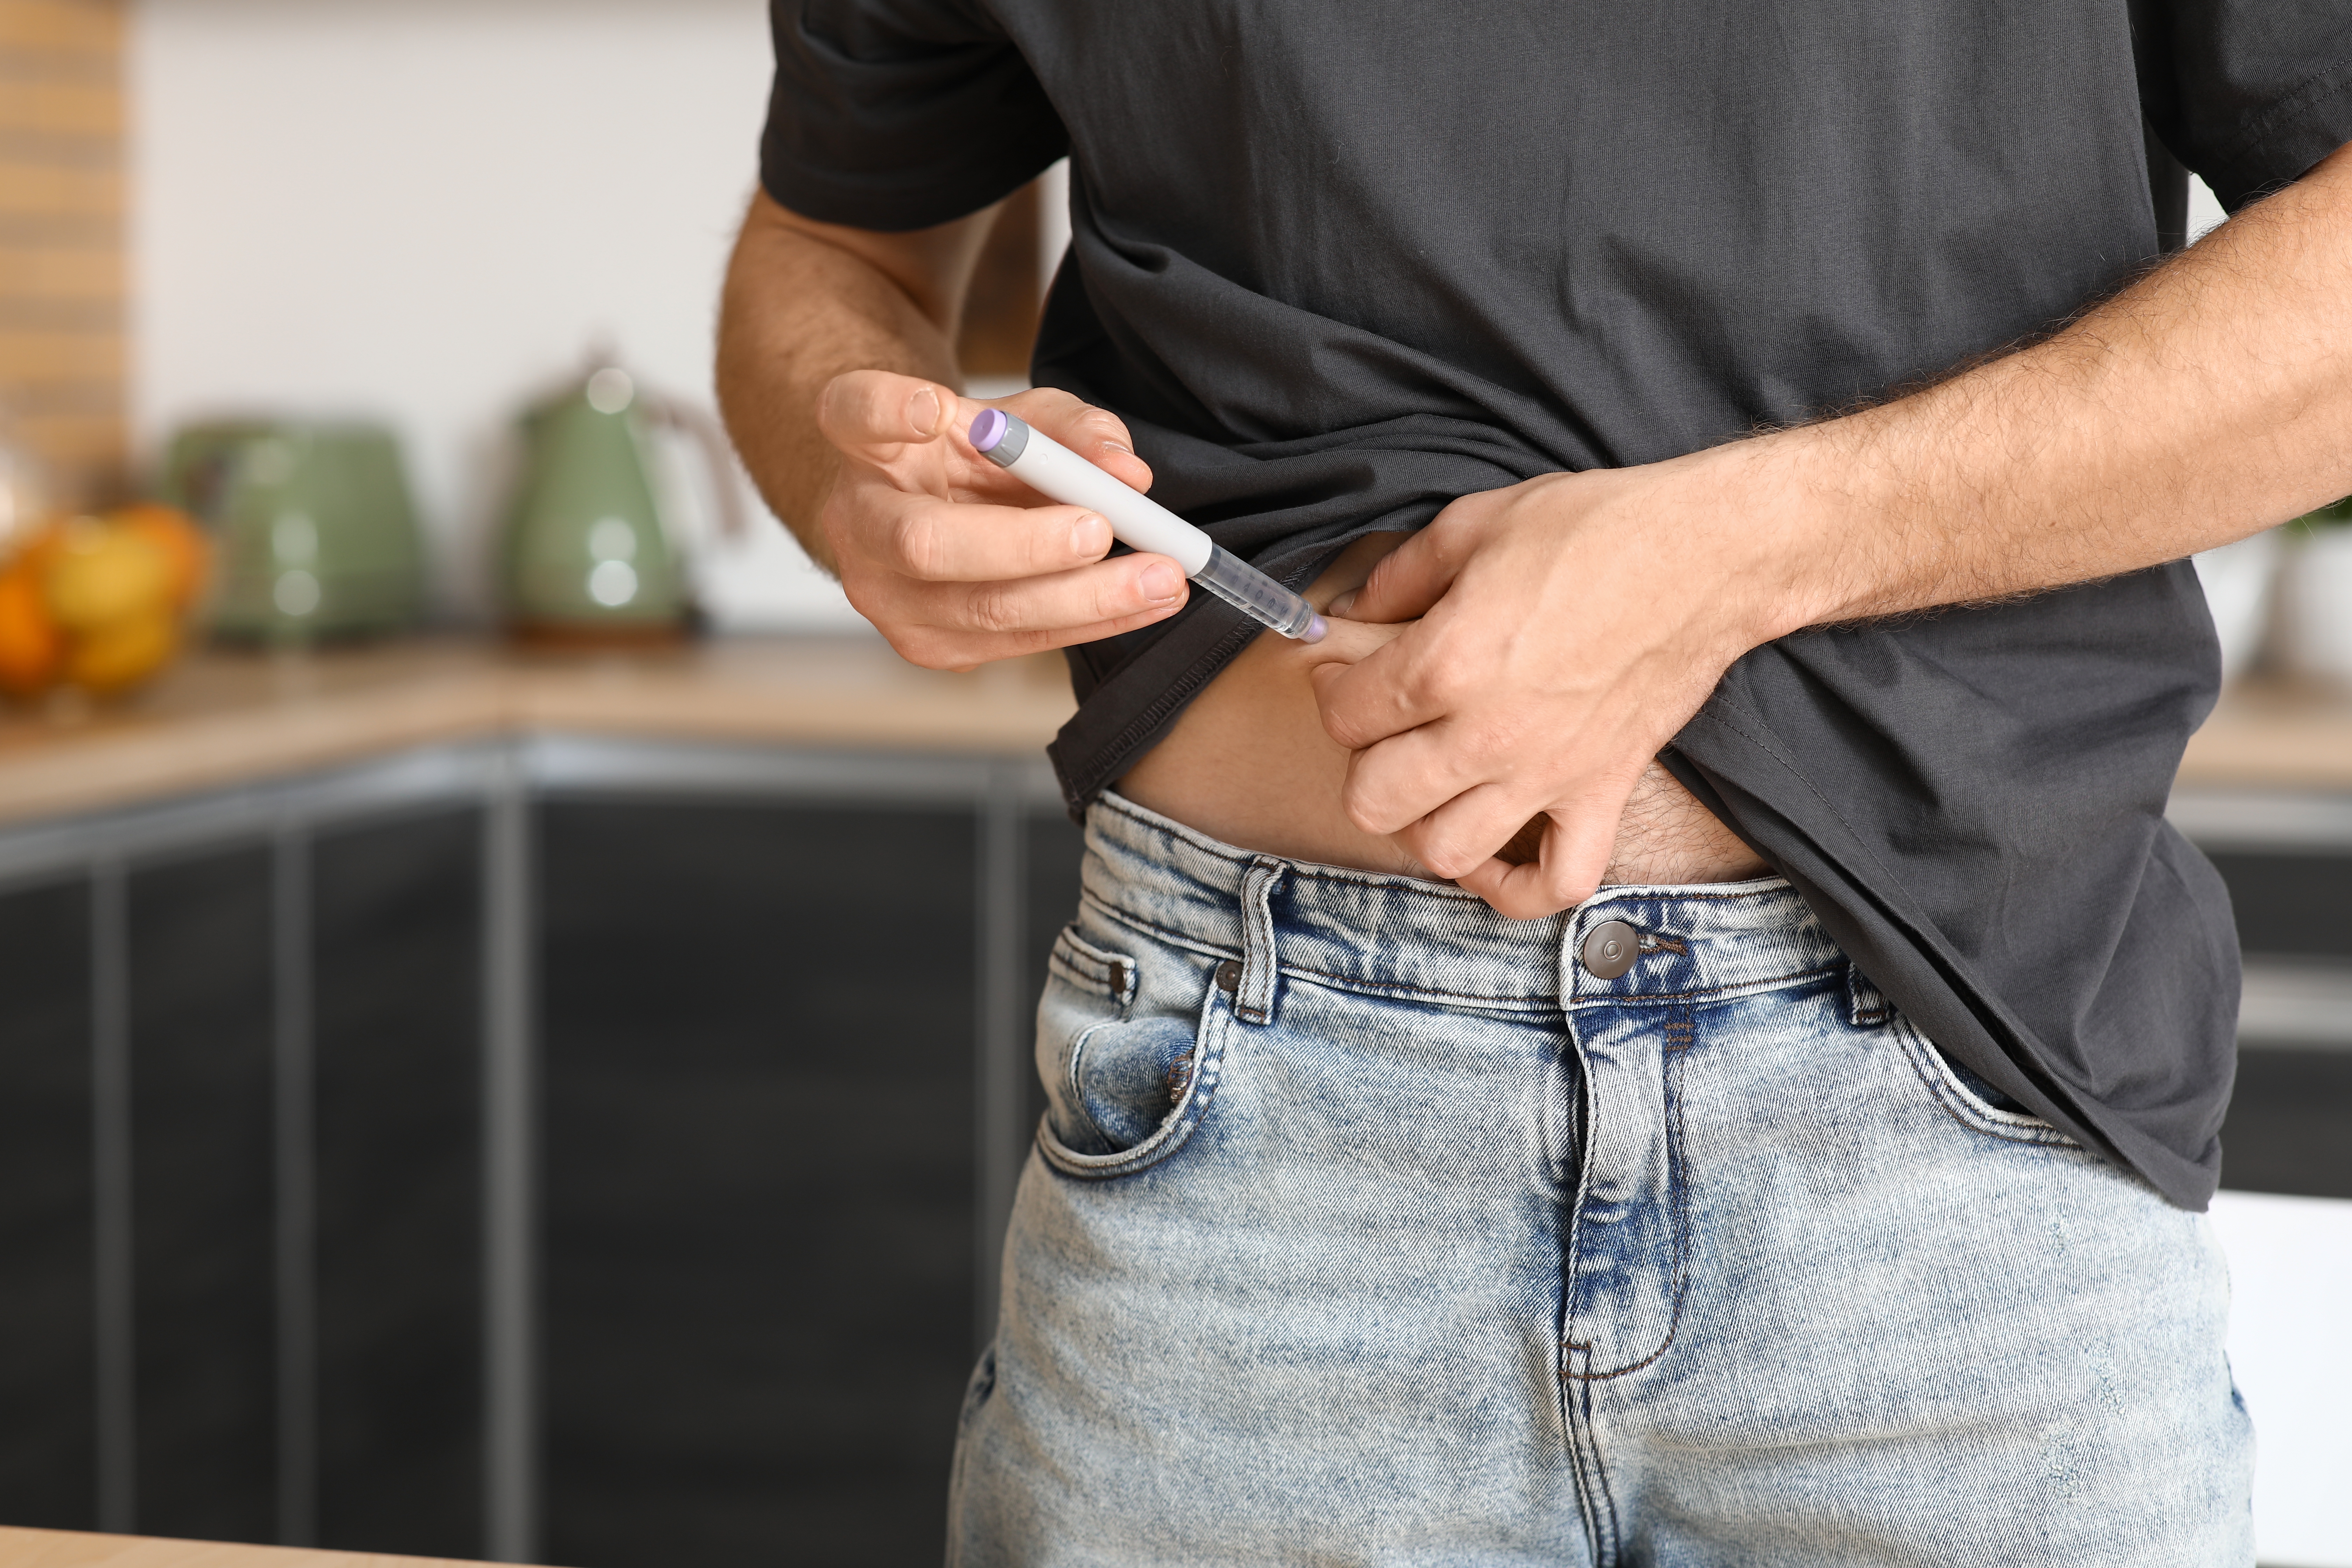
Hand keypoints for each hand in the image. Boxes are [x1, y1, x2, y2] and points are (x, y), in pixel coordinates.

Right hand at [814, 370, 1188, 668]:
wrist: (931, 514)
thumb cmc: (973, 456)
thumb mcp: (1020, 419)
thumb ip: (1071, 430)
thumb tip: (1126, 472)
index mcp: (862, 441)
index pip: (857, 413)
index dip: (890, 411)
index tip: (933, 409)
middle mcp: (856, 521)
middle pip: (924, 543)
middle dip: (1024, 543)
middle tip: (1100, 530)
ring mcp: (884, 594)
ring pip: (980, 608)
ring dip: (1082, 598)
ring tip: (1161, 578)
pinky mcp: (928, 646)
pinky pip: (1016, 643)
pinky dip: (1093, 623)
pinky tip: (1148, 602)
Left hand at [1310, 448, 1799, 917]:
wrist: (1706, 554)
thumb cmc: (1597, 530)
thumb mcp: (1475, 524)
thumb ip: (1400, 576)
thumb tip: (1353, 610)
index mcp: (1447, 663)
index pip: (1343, 713)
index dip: (1332, 688)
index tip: (1346, 669)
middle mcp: (1488, 734)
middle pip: (1372, 799)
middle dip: (1362, 762)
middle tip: (1384, 728)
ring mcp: (1548, 774)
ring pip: (1444, 852)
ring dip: (1423, 823)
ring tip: (1431, 783)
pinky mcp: (1602, 793)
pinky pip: (1555, 883)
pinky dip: (1516, 885)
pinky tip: (1495, 849)